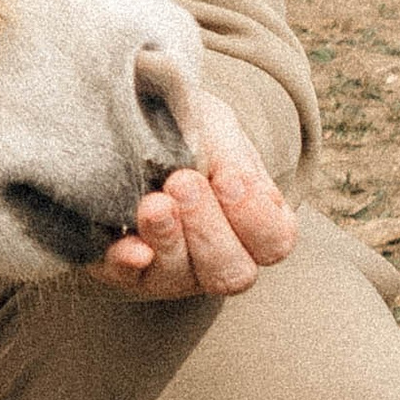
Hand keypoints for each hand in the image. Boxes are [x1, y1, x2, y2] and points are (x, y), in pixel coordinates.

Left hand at [91, 85, 297, 301]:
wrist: (128, 122)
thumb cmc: (186, 130)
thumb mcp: (215, 127)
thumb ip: (230, 153)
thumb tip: (231, 180)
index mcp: (253, 226)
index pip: (274, 242)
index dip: (255, 217)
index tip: (229, 179)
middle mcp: (219, 259)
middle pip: (233, 273)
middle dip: (208, 229)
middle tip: (183, 183)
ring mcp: (173, 271)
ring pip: (180, 277)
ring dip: (168, 239)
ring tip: (155, 203)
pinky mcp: (125, 270)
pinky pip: (127, 278)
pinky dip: (129, 263)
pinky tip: (131, 248)